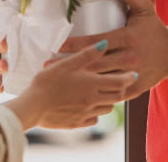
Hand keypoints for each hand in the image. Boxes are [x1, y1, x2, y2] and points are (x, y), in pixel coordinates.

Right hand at [5, 41, 136, 129]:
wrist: (33, 107)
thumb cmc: (48, 82)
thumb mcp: (66, 63)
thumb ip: (86, 54)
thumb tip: (105, 43)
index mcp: (92, 84)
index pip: (120, 82)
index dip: (129, 77)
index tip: (134, 73)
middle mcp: (93, 100)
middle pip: (117, 96)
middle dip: (123, 89)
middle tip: (124, 82)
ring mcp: (86, 113)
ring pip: (107, 108)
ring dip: (110, 100)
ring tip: (105, 92)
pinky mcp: (78, 123)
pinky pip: (94, 119)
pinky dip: (96, 112)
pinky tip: (89, 106)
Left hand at [58, 0, 167, 98]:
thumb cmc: (153, 29)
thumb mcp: (145, 8)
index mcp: (129, 38)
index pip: (97, 42)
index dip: (75, 45)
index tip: (57, 45)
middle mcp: (131, 58)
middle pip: (95, 64)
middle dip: (72, 65)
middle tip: (50, 64)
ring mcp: (133, 75)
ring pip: (102, 81)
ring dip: (81, 80)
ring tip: (59, 79)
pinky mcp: (136, 88)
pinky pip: (112, 93)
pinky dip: (96, 92)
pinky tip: (79, 92)